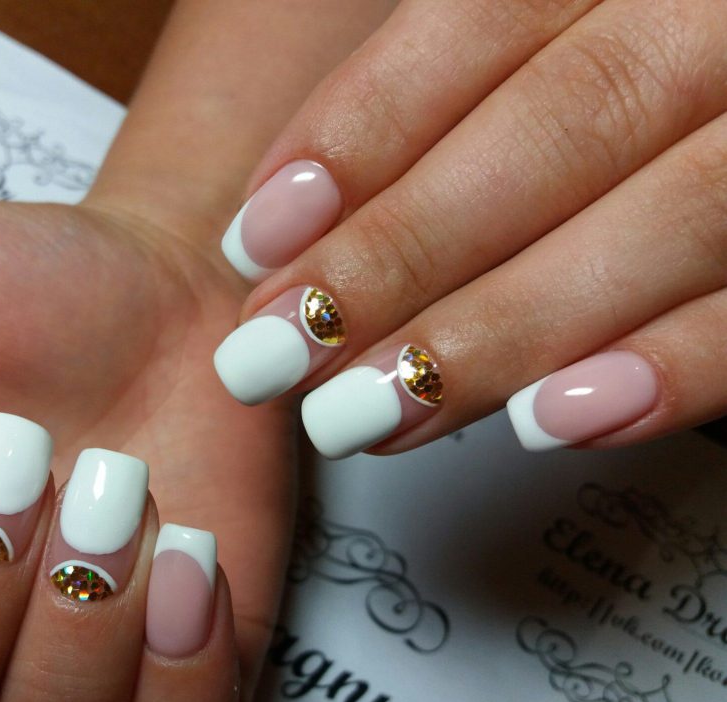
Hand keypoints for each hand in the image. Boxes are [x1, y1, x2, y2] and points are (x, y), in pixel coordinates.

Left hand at [211, 0, 726, 457]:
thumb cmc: (652, 45)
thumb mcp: (572, 19)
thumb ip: (463, 82)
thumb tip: (304, 207)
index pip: (481, 20)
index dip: (360, 134)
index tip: (260, 239)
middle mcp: (725, 13)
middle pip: (561, 127)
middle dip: (403, 254)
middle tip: (280, 354)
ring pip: (670, 214)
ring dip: (505, 328)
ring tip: (373, 411)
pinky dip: (671, 362)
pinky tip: (552, 421)